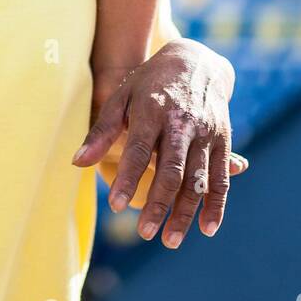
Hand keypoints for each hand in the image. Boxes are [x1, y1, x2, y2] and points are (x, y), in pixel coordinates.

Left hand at [73, 40, 247, 247]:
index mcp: (152, 110)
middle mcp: (181, 122)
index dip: (128, 178)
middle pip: (171, 170)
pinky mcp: (224, 141)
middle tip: (144, 233)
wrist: (195, 60)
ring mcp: (205, 133)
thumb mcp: (121, 96)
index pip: (138, 149)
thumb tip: (76, 163)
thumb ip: (101, 131)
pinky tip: (207, 229)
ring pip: (197, 180)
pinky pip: (221, 178)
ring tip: (169, 240)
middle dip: (158, 204)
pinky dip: (216, 205)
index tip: (116, 206)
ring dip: (185, 213)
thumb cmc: (149, 82)